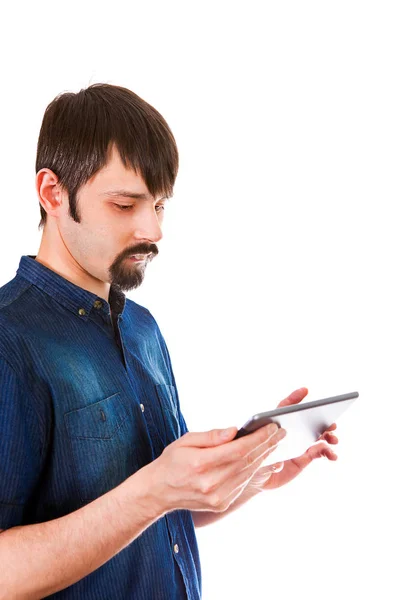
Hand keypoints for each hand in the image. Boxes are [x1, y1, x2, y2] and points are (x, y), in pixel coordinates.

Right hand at [145, 420, 286, 513]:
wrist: (159, 491)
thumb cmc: (172, 461)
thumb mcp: (186, 440)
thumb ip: (212, 436)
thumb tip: (235, 430)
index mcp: (201, 464)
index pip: (239, 449)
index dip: (259, 438)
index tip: (272, 427)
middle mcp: (212, 483)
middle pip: (247, 461)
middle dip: (267, 445)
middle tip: (281, 432)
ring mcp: (218, 497)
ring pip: (248, 473)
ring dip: (264, 457)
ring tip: (275, 442)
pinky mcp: (222, 504)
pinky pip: (243, 483)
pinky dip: (253, 470)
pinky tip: (260, 458)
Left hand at [245, 387, 338, 492]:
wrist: (255, 479)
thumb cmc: (250, 461)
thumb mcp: (249, 451)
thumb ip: (259, 450)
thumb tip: (277, 457)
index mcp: (275, 424)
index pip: (284, 408)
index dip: (294, 398)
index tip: (305, 390)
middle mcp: (289, 431)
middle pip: (306, 419)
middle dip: (320, 418)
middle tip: (331, 422)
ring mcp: (298, 443)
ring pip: (317, 434)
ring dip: (328, 435)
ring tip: (334, 439)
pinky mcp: (304, 457)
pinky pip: (320, 452)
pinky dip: (328, 452)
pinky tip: (333, 456)